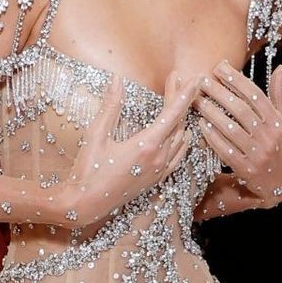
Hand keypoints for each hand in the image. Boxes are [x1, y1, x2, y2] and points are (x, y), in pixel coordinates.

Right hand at [57, 71, 196, 228]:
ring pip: (181, 139)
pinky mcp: (157, 179)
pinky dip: (183, 140)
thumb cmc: (88, 170)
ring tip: (180, 100)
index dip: (184, 93)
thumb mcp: (96, 135)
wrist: (86, 204)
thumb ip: (110, 106)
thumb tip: (117, 80)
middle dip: (180, 99)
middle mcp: (159, 158)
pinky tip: (182, 133)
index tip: (195, 78)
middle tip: (181, 79)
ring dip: (182, 118)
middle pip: (179, 123)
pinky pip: (178, 156)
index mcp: (147, 145)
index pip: (173, 113)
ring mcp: (160, 170)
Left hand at [193, 60, 281, 203]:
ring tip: (196, 100)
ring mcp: (258, 154)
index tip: (220, 67)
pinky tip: (201, 125)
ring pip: (231, 129)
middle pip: (241, 110)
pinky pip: (226, 150)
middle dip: (219, 92)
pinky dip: (213, 137)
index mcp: (279, 122)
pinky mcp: (247, 170)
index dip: (237, 80)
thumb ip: (280, 96)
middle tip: (201, 80)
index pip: (256, 95)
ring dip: (212, 113)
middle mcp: (270, 137)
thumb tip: (279, 68)